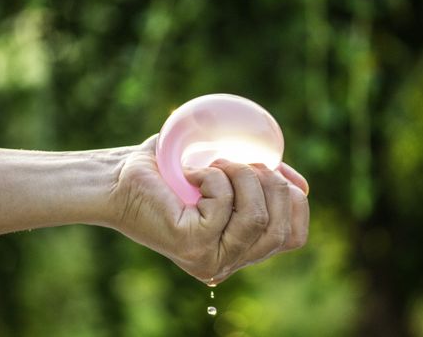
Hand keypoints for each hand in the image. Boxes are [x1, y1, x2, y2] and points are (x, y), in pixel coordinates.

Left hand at [102, 135, 309, 283]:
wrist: (120, 177)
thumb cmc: (171, 171)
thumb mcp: (228, 171)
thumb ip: (263, 181)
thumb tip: (302, 187)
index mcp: (240, 247)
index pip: (293, 238)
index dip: (293, 201)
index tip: (273, 172)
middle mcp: (228, 260)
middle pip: (281, 228)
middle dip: (270, 182)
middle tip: (236, 161)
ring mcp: (210, 258)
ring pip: (258, 218)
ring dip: (242, 175)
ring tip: (213, 164)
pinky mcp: (192, 245)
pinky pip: (225, 205)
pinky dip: (213, 177)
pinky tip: (190, 173)